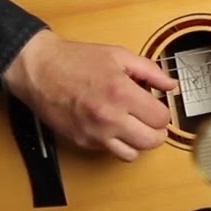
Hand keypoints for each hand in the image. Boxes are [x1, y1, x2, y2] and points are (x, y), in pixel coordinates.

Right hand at [2, 30, 178, 161]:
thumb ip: (150, 71)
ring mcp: (94, 134)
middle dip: (156, 130)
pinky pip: (109, 152)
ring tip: (133, 125)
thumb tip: (171, 85)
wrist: (40, 70)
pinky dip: (116, 143)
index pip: (161, 119)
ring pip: (132, 154)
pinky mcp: (82, 142)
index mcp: (122, 93)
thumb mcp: (118, 55)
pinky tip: (112, 126)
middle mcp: (110, 118)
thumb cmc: (77, 60)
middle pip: (151, 141)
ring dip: (137, 142)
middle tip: (151, 118)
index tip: (158, 106)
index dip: (164, 112)